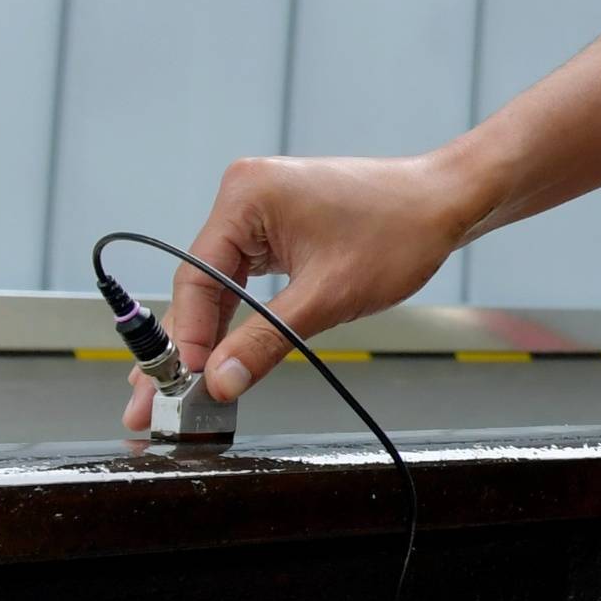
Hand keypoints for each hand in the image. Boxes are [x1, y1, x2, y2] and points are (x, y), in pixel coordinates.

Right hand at [120, 150, 490, 429]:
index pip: (196, 278)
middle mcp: (243, 195)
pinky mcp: (276, 226)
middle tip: (153, 404)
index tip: (182, 386)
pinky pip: (242, 278)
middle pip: (199, 284)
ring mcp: (258, 210)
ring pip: (218, 286)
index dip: (188, 339)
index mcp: (245, 196)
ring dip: (205, 337)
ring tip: (178, 391)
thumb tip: (221, 382)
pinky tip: (215, 356)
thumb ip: (267, 341)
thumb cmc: (401, 232)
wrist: (447, 202)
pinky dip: (234, 317)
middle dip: (184, 347)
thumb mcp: (328, 297)